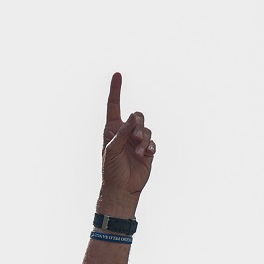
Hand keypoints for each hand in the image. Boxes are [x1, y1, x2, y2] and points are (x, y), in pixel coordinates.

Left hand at [101, 73, 155, 199]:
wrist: (122, 188)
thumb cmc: (111, 169)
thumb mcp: (112, 149)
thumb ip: (122, 132)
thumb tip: (133, 117)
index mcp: (112, 129)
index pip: (114, 106)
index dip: (115, 90)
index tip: (117, 74)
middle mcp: (125, 133)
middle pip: (137, 116)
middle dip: (137, 123)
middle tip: (134, 136)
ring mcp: (136, 141)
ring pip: (146, 129)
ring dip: (143, 139)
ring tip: (138, 151)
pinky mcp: (146, 151)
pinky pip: (152, 142)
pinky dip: (149, 147)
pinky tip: (145, 154)